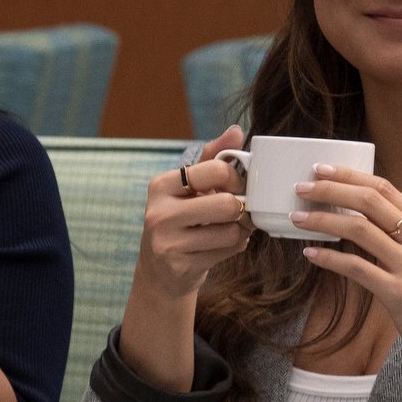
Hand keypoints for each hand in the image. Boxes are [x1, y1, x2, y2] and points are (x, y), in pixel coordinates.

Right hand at [133, 125, 253, 305]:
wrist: (160, 272)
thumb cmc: (181, 221)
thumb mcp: (190, 188)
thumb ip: (213, 158)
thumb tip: (236, 130)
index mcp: (161, 185)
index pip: (216, 170)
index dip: (237, 179)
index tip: (236, 187)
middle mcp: (159, 212)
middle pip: (227, 203)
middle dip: (242, 209)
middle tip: (240, 211)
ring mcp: (167, 241)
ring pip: (231, 230)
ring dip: (241, 230)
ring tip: (232, 229)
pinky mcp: (180, 265)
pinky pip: (228, 250)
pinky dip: (235, 247)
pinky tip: (223, 245)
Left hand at [288, 165, 401, 401]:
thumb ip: (399, 237)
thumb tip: (360, 219)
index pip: (385, 188)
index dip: (350, 175)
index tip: (322, 169)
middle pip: (369, 201)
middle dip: (331, 189)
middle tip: (302, 187)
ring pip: (359, 229)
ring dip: (322, 220)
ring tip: (297, 218)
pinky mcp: (398, 293)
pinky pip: (356, 268)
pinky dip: (329, 259)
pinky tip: (310, 254)